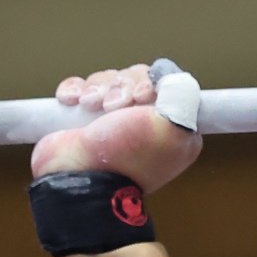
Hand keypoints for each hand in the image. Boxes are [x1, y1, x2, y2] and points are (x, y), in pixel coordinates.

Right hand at [30, 64, 201, 189]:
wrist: (78, 178)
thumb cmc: (125, 159)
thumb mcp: (171, 129)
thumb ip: (183, 99)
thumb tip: (175, 78)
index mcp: (171, 129)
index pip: (166, 84)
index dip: (151, 82)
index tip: (142, 96)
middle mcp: (144, 124)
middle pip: (134, 78)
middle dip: (122, 86)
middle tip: (113, 105)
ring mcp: (112, 122)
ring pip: (107, 81)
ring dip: (97, 88)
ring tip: (90, 106)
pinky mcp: (83, 120)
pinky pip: (81, 87)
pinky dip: (75, 89)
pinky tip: (72, 101)